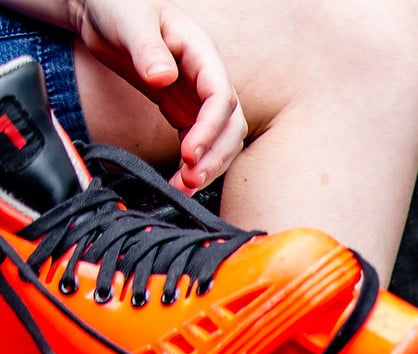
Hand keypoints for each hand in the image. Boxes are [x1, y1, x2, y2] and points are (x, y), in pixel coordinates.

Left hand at [67, 0, 246, 189]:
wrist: (103, 9)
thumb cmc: (119, 5)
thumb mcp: (131, 19)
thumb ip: (147, 47)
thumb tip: (163, 77)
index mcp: (201, 53)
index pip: (221, 97)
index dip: (210, 128)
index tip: (189, 151)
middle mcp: (206, 78)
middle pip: (230, 125)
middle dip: (215, 155)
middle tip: (191, 178)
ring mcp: (196, 96)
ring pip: (219, 139)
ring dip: (207, 166)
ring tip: (184, 187)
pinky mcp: (181, 109)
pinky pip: (196, 141)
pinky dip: (190, 163)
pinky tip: (178, 180)